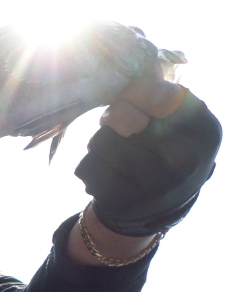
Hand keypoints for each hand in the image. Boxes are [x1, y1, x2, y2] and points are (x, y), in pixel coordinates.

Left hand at [75, 79, 221, 236]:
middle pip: (122, 118)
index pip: (161, 97)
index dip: (135, 93)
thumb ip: (158, 95)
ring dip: (99, 141)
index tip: (130, 99)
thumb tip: (123, 88)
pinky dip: (89, 164)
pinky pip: (86, 167)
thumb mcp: (180, 118)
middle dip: (114, 117)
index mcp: (205, 132)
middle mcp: (184, 163)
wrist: (161, 204)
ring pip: (100, 141)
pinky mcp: (122, 202)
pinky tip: (106, 171)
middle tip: (120, 127)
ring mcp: (153, 187)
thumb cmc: (166, 146)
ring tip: (112, 150)